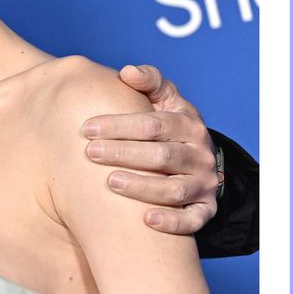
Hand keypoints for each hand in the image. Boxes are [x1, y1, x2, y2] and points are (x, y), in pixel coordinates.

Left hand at [81, 64, 220, 235]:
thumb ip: (149, 82)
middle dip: (123, 154)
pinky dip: (173, 221)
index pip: (152, 124)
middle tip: (90, 153)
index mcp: (188, 123)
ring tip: (111, 182)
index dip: (118, 125)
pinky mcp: (205, 209)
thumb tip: (128, 72)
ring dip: (142, 187)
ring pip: (175, 189)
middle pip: (162, 156)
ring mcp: (204, 183)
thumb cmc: (169, 125)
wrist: (198, 158)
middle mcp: (200, 154)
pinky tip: (147, 221)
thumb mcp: (165, 99)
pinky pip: (193, 220)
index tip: (86, 129)